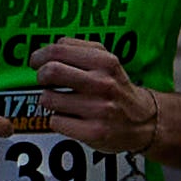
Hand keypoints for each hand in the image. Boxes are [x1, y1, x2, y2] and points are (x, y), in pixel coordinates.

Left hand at [32, 38, 160, 153]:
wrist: (145, 121)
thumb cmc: (116, 89)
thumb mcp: (107, 62)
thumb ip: (79, 50)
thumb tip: (47, 49)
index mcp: (105, 61)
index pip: (58, 50)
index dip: (39, 56)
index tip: (36, 62)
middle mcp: (103, 83)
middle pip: (50, 72)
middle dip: (41, 77)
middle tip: (45, 81)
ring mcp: (98, 108)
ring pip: (48, 99)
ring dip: (50, 101)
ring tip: (63, 102)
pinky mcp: (93, 131)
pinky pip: (55, 122)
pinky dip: (58, 120)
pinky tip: (71, 118)